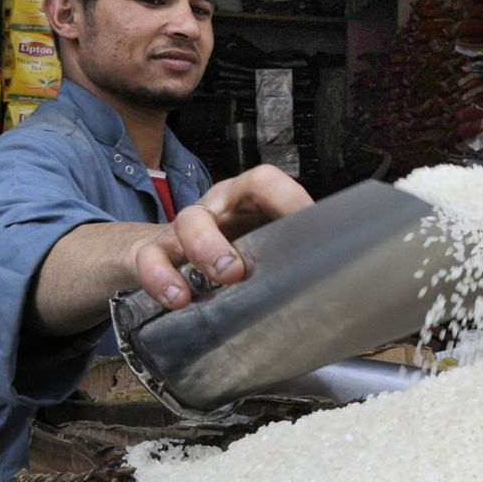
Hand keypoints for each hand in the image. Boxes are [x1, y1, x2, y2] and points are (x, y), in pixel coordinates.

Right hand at [125, 165, 313, 308]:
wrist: (167, 259)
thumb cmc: (228, 252)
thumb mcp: (260, 247)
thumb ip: (289, 253)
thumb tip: (333, 277)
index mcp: (246, 201)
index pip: (266, 182)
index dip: (288, 199)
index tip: (309, 228)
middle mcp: (215, 207)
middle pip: (223, 195)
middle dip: (249, 222)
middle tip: (245, 267)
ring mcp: (182, 228)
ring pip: (188, 221)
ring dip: (205, 248)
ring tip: (223, 277)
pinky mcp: (152, 253)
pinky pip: (149, 259)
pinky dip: (163, 279)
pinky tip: (179, 299)